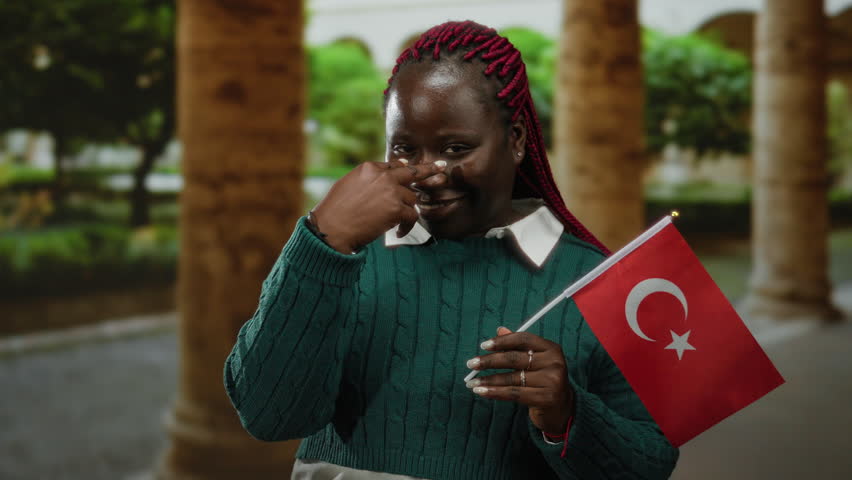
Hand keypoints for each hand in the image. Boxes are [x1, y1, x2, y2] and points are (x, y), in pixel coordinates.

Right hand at [311, 160, 445, 253]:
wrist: (331, 228)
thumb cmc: (335, 210)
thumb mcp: (348, 185)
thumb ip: (368, 178)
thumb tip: (388, 174)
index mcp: (369, 167)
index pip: (393, 165)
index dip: (403, 169)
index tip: (413, 168)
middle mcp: (382, 176)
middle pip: (412, 172)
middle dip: (429, 170)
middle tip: (442, 168)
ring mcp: (391, 192)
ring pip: (412, 198)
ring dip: (406, 212)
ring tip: (396, 224)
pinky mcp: (396, 209)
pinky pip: (412, 216)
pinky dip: (407, 226)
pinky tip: (400, 233)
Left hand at [466, 327, 575, 433]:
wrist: (561, 408)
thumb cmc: (543, 380)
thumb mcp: (533, 361)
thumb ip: (518, 346)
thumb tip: (499, 330)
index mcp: (551, 348)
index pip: (523, 339)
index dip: (502, 341)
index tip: (483, 345)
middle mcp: (554, 362)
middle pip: (515, 358)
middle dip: (489, 361)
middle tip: (471, 364)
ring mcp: (552, 381)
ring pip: (512, 378)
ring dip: (488, 380)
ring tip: (471, 382)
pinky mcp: (546, 398)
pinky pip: (514, 393)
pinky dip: (494, 392)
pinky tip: (481, 391)